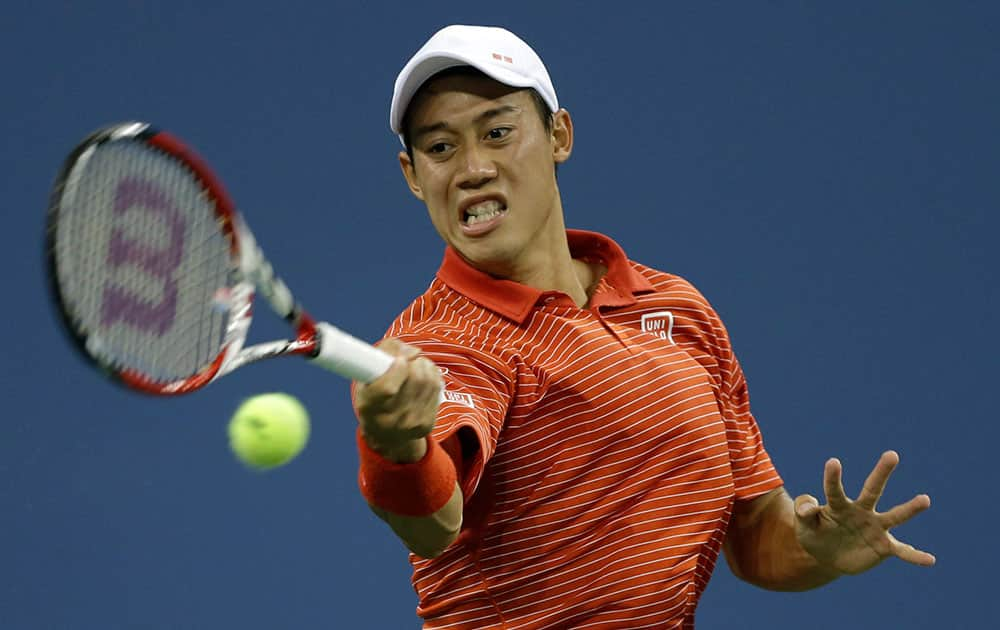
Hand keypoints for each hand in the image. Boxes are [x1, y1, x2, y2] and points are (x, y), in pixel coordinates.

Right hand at [354, 339, 441, 462]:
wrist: (384, 434)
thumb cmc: (373, 398)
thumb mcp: (366, 377)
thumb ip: (384, 353)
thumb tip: (413, 351)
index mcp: (369, 406)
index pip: (388, 387)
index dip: (398, 369)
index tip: (399, 359)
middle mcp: (390, 419)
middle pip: (416, 380)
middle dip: (415, 362)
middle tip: (409, 359)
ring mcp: (410, 424)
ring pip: (429, 382)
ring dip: (425, 366)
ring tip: (416, 366)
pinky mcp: (426, 425)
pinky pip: (437, 390)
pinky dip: (433, 377)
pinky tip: (424, 377)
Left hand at [794, 451, 934, 574]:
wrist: (828, 557)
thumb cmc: (815, 533)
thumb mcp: (804, 525)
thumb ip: (804, 512)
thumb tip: (808, 508)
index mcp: (838, 505)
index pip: (835, 490)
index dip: (833, 477)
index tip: (833, 462)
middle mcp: (861, 511)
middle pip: (873, 489)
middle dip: (881, 472)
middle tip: (892, 454)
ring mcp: (875, 528)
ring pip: (894, 516)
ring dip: (910, 508)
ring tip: (925, 499)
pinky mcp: (884, 547)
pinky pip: (902, 551)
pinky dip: (915, 556)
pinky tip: (930, 560)